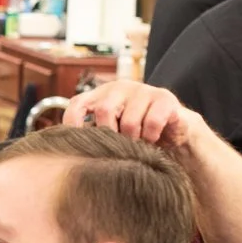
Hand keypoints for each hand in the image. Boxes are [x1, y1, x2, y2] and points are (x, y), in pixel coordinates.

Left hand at [64, 80, 197, 149]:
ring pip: (129, 121)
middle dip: (110, 136)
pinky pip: (151, 122)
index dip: (72, 123)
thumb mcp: (111, 132)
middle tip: (118, 149)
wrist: (173, 129)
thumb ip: (92, 135)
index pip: (77, 104)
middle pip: (104, 111)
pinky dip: (150, 137)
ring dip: (133, 140)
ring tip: (137, 146)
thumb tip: (67, 155)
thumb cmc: (136, 133)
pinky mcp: (164, 98)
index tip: (75, 145)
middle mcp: (119, 87)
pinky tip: (152, 140)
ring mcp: (142, 90)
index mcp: (100, 95)